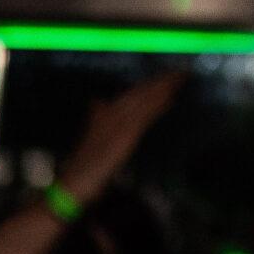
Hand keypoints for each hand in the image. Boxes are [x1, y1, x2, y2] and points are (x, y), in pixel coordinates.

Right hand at [59, 71, 181, 204]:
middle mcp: (111, 116)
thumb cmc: (80, 168)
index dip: (148, 85)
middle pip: (139, 95)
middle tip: (179, 71)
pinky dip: (156, 107)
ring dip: (161, 89)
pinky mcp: (123, 137)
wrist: (74, 183)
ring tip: (178, 78)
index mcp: (103, 115)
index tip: (165, 76)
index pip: (131, 96)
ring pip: (142, 102)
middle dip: (159, 82)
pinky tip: (169, 99)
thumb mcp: (89, 139)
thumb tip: (97, 101)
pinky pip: (142, 118)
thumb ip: (95, 119)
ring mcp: (117, 126)